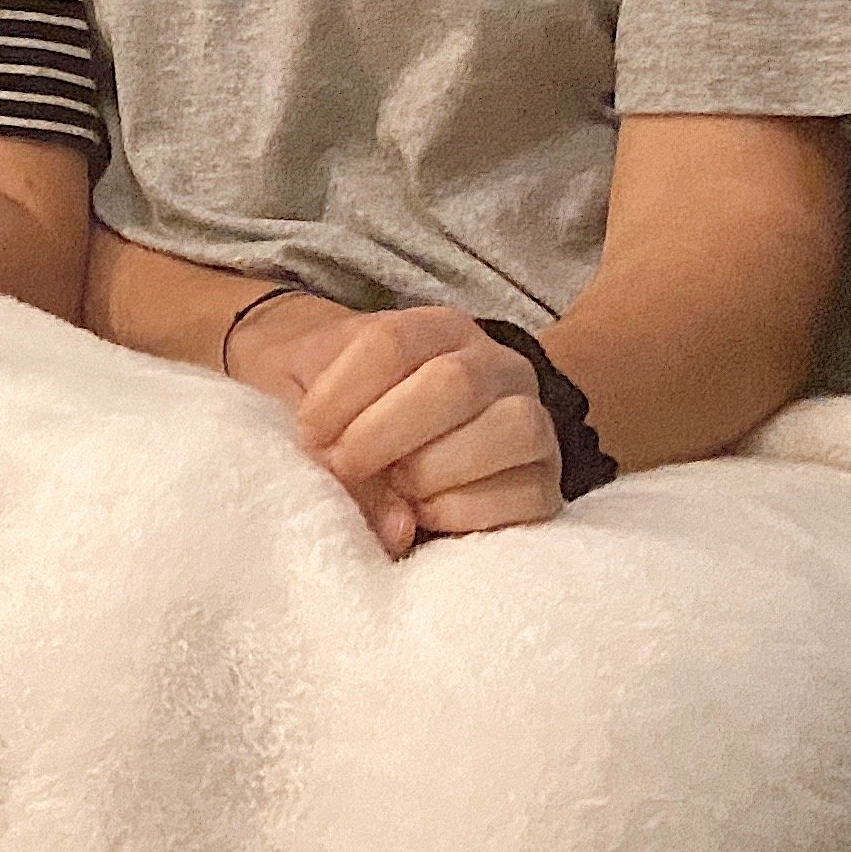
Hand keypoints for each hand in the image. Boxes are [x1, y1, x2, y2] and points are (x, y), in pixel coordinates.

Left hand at [227, 295, 562, 555]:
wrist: (367, 434)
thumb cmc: (331, 404)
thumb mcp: (306, 402)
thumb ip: (325, 444)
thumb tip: (395, 523)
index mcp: (434, 328)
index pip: (391, 343)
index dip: (341, 394)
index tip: (310, 433)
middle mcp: (494, 365)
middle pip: (453, 382)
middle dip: (384, 436)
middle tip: (343, 467)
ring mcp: (530, 420)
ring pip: (510, 430)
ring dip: (434, 471)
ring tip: (392, 488)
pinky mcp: (544, 482)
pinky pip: (530, 495)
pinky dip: (469, 512)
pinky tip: (425, 513)